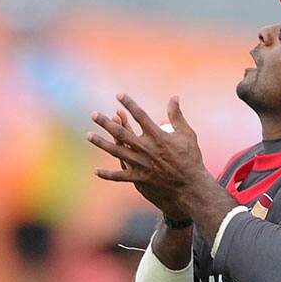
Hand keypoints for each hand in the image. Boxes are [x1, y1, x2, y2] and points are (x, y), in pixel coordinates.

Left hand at [87, 94, 205, 218]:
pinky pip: (120, 176)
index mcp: (158, 136)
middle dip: (106, 123)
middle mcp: (146, 148)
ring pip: (117, 151)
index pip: (140, 116)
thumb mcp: (187, 134)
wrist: (191, 186)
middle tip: (94, 115)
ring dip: (101, 143)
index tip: (118, 95)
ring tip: (89, 135)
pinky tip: (96, 171)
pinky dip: (108, 174)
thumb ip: (177, 115)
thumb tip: (174, 97)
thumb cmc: (191, 159)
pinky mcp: (140, 178)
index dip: (129, 104)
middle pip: (122, 132)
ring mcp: (141, 164)